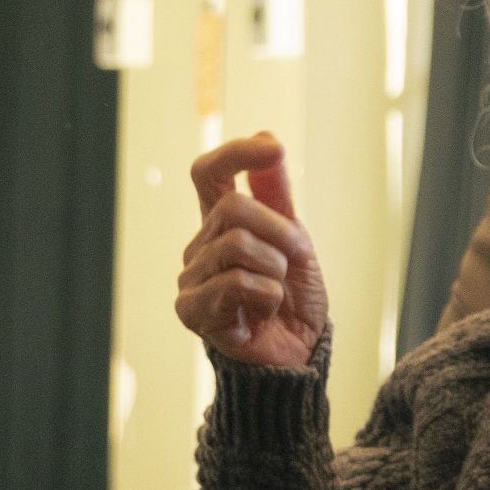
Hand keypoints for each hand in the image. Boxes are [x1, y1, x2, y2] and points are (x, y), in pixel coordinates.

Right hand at [177, 133, 327, 367]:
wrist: (298, 352)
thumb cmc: (292, 298)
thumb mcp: (293, 239)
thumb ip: (276, 194)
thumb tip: (267, 138)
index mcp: (219, 224)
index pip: (208, 172)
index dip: (235, 153)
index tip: (272, 148)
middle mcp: (199, 245)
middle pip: (234, 207)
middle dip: (281, 232)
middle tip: (293, 261)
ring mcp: (191, 277)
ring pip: (238, 244)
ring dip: (276, 268)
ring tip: (276, 292)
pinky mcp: (192, 310)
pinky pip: (236, 282)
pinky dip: (266, 295)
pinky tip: (263, 312)